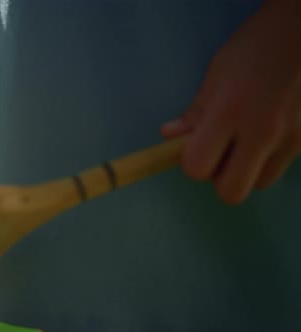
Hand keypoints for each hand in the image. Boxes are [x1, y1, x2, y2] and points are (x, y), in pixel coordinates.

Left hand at [161, 0, 300, 204]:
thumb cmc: (257, 46)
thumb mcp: (217, 73)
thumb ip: (195, 111)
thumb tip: (169, 136)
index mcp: (229, 112)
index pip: (197, 167)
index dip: (192, 163)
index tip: (195, 147)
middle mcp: (262, 132)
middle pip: (231, 192)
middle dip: (219, 177)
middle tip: (220, 152)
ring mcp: (291, 139)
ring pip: (259, 183)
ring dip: (246, 170)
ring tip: (245, 142)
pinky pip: (280, 167)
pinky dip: (267, 159)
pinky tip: (266, 132)